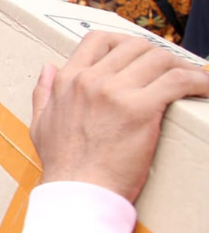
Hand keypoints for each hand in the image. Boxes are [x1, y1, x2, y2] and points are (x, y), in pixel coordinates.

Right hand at [30, 31, 208, 202]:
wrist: (77, 192)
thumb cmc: (63, 165)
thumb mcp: (40, 123)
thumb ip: (43, 93)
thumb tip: (48, 68)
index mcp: (68, 81)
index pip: (98, 40)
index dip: (123, 43)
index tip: (139, 56)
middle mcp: (91, 80)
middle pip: (135, 46)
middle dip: (157, 55)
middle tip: (170, 71)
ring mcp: (115, 92)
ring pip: (159, 58)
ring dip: (181, 66)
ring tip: (192, 81)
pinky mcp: (141, 109)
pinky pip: (178, 80)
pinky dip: (197, 81)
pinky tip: (204, 89)